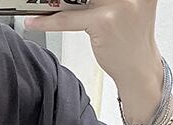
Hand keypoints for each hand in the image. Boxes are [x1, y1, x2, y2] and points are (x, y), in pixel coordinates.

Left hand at [23, 0, 161, 86]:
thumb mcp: (124, 8)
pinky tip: (34, 22)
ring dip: (53, 3)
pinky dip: (48, 22)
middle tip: (49, 1)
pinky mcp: (104, 21)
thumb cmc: (129, 41)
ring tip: (40, 6)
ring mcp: (118, 4)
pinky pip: (68, 19)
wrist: (138, 69)